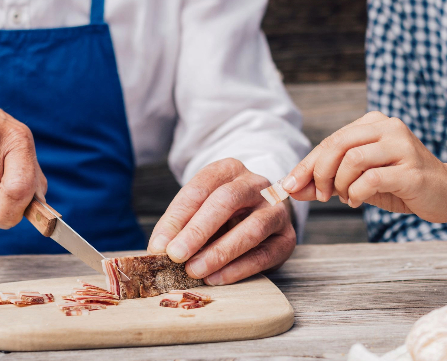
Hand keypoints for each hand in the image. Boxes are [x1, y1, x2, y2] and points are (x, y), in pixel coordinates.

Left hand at [146, 159, 295, 285]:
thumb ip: (180, 224)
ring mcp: (276, 210)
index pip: (200, 188)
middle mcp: (256, 184)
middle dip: (198, 230)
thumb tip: (159, 249)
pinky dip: (238, 269)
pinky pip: (265, 254)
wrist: (259, 212)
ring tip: (194, 270)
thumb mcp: (199, 208)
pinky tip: (216, 278)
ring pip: (252, 228)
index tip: (159, 245)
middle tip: (175, 255)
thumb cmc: (221, 213)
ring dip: (220, 252)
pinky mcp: (286, 237)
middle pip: (227, 201)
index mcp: (229, 169)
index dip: (178, 217)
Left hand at [282, 112, 446, 222]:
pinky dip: (356, 193)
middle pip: (338, 144)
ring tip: (346, 197)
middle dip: (319, 173)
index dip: (306, 164)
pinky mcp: (411, 170)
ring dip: (340, 184)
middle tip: (318, 195)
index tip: (289, 185)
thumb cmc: (400, 184)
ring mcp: (402, 146)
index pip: (331, 140)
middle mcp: (388, 127)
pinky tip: (358, 200)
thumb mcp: (359, 180)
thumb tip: (290, 189)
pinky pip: (371, 179)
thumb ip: (327, 181)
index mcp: (374, 122)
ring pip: (352, 159)